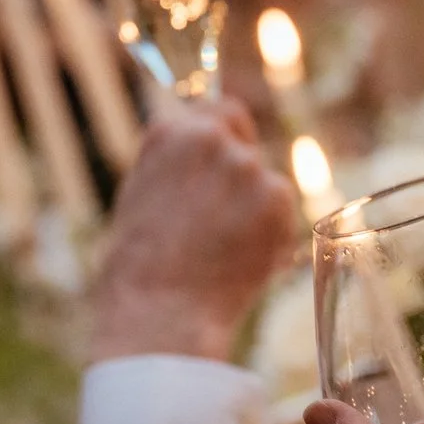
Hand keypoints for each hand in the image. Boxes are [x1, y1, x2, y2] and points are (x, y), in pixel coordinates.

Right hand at [89, 101, 299, 362]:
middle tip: (225, 223)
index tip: (224, 168)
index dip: (226, 140)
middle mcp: (209, 138)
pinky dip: (272, 239)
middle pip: (247, 143)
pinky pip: (283, 216)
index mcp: (168, 133)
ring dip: (256, 212)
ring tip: (222, 254)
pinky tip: (241, 264)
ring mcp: (246, 166)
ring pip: (266, 184)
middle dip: (242, 177)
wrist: (160, 311)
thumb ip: (176, 169)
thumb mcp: (142, 198)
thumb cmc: (140, 270)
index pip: (219, 112)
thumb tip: (203, 164)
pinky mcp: (277, 198)